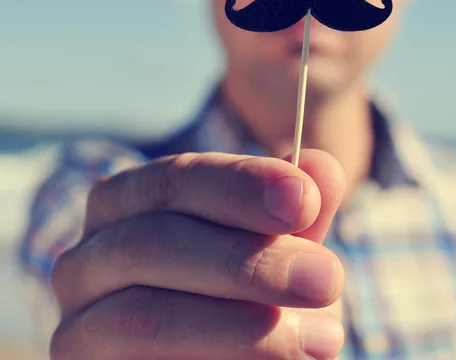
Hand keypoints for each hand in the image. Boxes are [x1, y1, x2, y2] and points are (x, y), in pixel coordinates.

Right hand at [50, 149, 346, 358]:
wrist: (219, 352)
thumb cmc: (244, 288)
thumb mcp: (275, 244)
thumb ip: (294, 211)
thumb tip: (322, 166)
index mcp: (127, 203)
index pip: (175, 178)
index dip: (240, 185)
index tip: (304, 198)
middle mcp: (90, 257)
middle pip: (153, 242)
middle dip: (249, 260)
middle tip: (327, 279)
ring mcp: (78, 323)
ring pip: (143, 317)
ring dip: (238, 326)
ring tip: (318, 339)